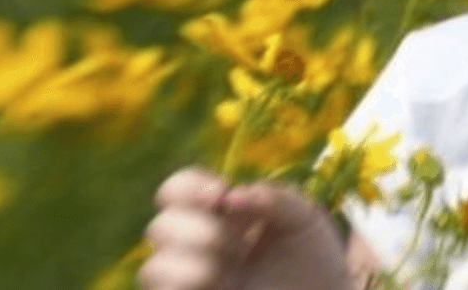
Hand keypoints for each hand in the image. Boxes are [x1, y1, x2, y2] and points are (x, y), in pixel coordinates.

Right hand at [139, 165, 350, 289]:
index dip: (188, 186)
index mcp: (218, 217)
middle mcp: (196, 250)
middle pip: (159, 227)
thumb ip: (275, 198)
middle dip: (201, 228)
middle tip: (240, 242)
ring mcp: (191, 284)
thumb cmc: (315, 262)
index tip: (222, 194)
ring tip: (234, 267)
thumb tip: (233, 197)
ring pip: (152, 266)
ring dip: (196, 261)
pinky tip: (223, 282)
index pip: (176, 190)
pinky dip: (188, 280)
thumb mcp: (305, 219)